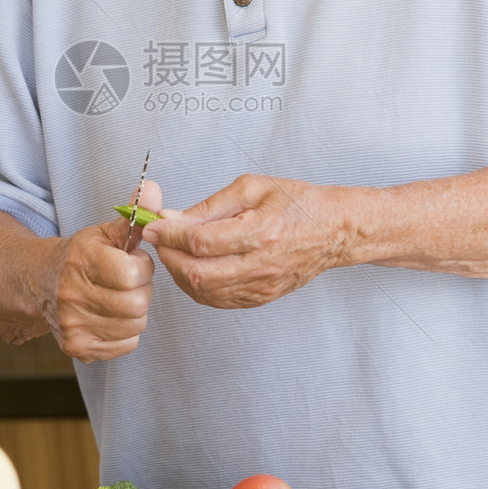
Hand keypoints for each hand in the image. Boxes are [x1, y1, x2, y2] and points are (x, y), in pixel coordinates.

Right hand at [43, 179, 161, 361]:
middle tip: (127, 281)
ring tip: (118, 296)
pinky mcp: (78, 349)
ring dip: (134, 310)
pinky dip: (125, 331)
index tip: (132, 261)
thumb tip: (152, 188)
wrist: (40, 285)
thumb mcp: (104, 233)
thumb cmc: (79, 257)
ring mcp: (74, 326)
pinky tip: (111, 315)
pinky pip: (127, 344)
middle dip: (140, 290)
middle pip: (137, 304)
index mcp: (81, 261)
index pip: (132, 274)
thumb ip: (133, 214)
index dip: (141, 267)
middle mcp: (72, 296)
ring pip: (135, 325)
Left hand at [142, 174, 352, 308]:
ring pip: (204, 292)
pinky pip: (218, 301)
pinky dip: (197, 287)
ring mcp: (262, 286)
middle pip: (198, 274)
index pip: (201, 241)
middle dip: (168, 257)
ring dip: (180, 273)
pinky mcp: (261, 298)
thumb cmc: (298, 203)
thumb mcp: (252, 188)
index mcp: (261, 231)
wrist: (335, 231)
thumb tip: (172, 218)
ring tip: (173, 252)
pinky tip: (193, 268)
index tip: (152, 226)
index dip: (169, 235)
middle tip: (158, 240)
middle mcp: (261, 265)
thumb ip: (209, 207)